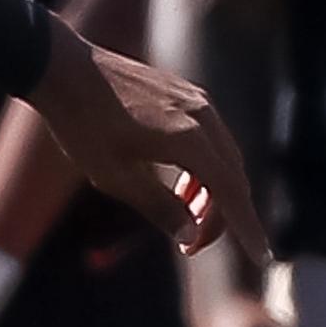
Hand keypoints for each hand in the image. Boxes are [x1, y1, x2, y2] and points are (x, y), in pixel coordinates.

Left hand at [25, 20, 266, 264]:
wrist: (64, 69)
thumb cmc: (83, 126)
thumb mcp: (116, 178)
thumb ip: (159, 208)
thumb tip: (191, 235)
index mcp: (189, 138)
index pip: (231, 192)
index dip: (247, 227)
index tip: (261, 257)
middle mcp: (202, 115)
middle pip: (232, 176)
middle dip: (220, 216)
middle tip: (191, 247)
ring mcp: (196, 100)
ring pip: (224, 157)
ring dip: (212, 193)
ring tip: (184, 218)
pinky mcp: (185, 94)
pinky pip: (211, 138)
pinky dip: (204, 168)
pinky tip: (180, 185)